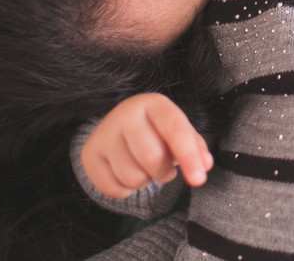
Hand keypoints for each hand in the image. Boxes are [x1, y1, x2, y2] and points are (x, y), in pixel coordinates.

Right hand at [80, 92, 213, 198]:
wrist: (119, 126)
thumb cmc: (157, 130)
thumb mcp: (178, 131)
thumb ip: (195, 147)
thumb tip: (204, 165)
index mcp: (153, 104)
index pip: (175, 130)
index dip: (189, 157)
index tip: (199, 180)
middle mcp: (125, 114)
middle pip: (152, 159)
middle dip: (164, 172)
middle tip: (164, 167)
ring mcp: (104, 133)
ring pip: (133, 177)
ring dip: (145, 181)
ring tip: (143, 166)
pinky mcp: (89, 154)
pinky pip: (114, 188)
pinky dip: (125, 190)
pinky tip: (126, 172)